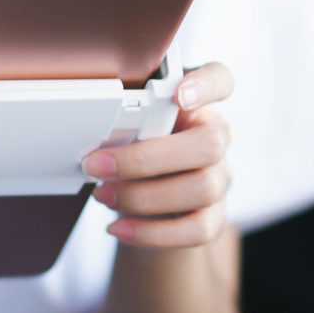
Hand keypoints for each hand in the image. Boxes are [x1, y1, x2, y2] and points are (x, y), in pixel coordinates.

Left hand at [83, 63, 233, 247]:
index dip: (206, 85)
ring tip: (103, 195)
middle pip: (209, 144)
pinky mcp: (214, 216)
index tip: (178, 94)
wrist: (148, 201)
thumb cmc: (135, 150)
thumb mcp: (129, 129)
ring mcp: (220, 178)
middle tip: (96, 165)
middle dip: (146, 158)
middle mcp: (216, 138)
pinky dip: (151, 232)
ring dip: (142, 196)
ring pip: (202, 188)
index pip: (219, 80)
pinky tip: (118, 227)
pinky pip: (196, 230)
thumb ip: (124, 125)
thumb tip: (93, 143)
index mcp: (196, 105)